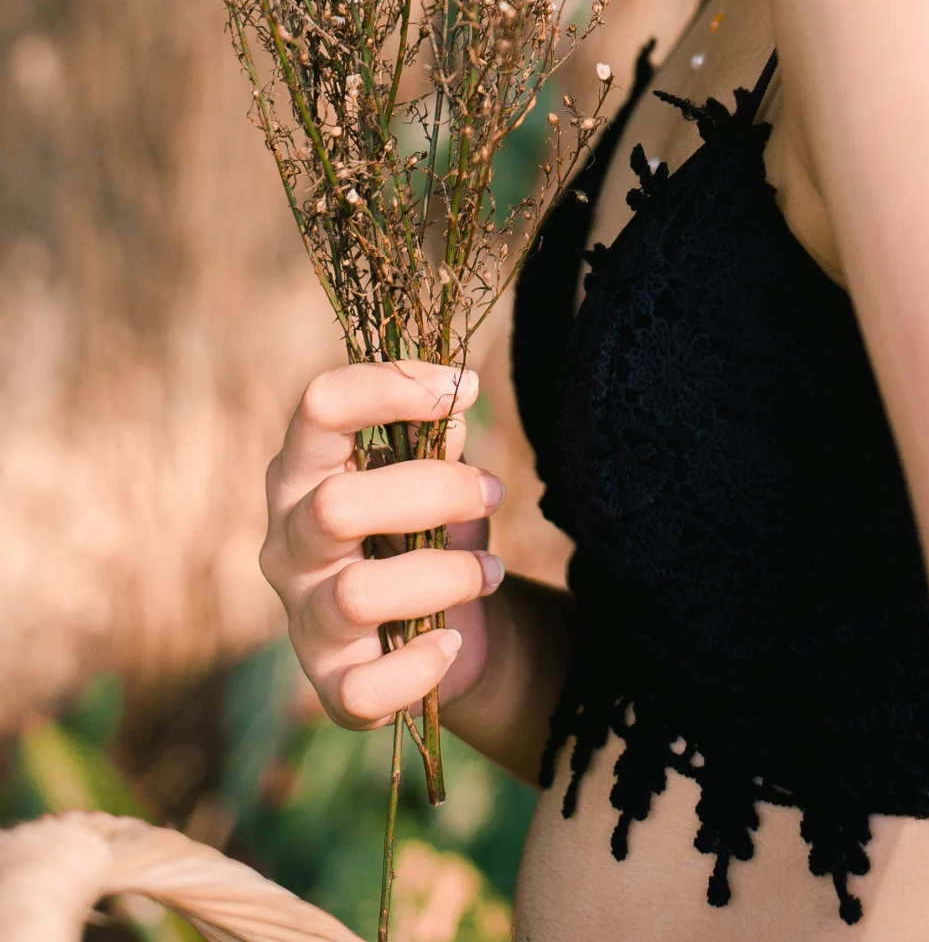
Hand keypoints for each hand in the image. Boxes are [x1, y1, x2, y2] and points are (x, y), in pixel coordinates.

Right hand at [260, 360, 506, 728]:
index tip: (464, 387)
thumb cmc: (426, 530)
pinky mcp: (329, 685)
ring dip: (444, 576)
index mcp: (305, 471)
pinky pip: (364, 690)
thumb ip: (436, 443)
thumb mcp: (435, 476)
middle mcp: (287, 542)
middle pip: (335, 507)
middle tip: (493, 493)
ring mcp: (302, 617)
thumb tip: (452, 411)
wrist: (443, 629)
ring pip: (356, 595)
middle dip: (435, 492)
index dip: (391, 387)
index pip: (319, 407)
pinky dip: (420, 666)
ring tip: (490, 571)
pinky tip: (452, 641)